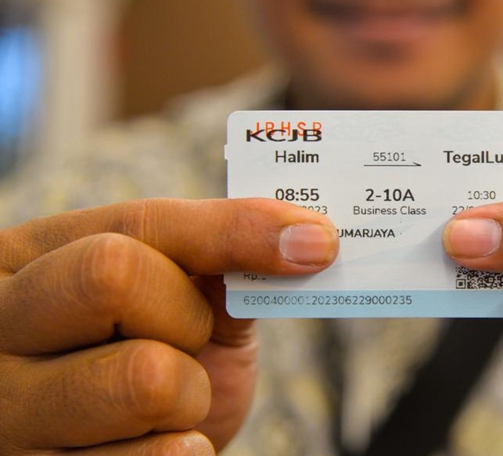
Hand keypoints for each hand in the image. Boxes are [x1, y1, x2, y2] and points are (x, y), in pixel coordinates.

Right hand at [0, 198, 338, 454]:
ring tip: (167, 402)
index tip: (316, 241)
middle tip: (189, 341)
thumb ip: (221, 263)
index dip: (234, 228)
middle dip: (186, 316)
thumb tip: (311, 239)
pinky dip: (181, 450)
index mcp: (30, 261)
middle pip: (114, 276)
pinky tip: (154, 444)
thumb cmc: (149, 356)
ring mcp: (7, 411)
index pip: (137, 224)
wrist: (111, 447)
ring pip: (144, 377)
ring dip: (189, 395)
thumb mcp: (177, 300)